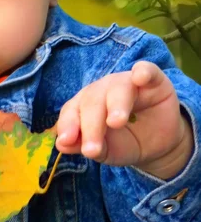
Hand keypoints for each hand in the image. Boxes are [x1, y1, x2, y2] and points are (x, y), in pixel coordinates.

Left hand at [55, 61, 193, 177]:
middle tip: (93, 149)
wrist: (159, 146)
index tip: (66, 141)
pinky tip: (140, 77)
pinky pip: (147, 70)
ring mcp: (127, 82)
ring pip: (117, 87)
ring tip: (115, 122)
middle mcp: (103, 89)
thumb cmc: (125, 143)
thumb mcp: (105, 151)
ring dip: (115, 104)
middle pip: (92, 100)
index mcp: (85, 104)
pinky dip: (143, 71)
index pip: (72, 109)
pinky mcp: (153, 80)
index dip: (68, 124)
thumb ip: (85, 146)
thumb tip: (61, 145)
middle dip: (91, 125)